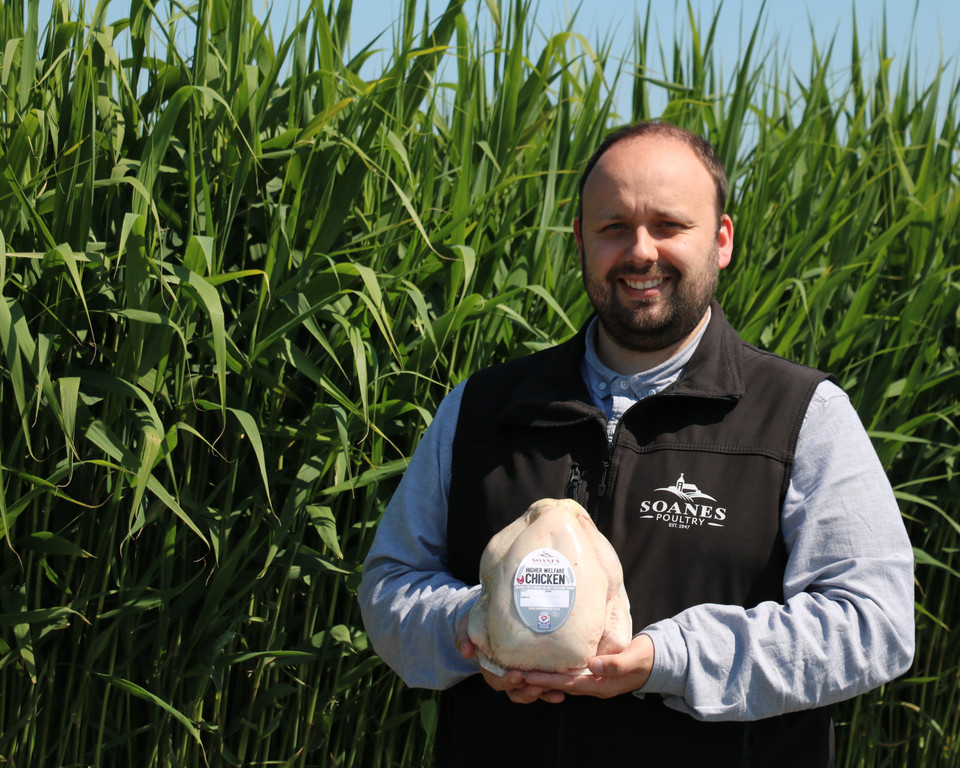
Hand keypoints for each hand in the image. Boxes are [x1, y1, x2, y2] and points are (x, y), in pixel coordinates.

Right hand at [455, 615, 565, 703]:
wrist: (494, 615)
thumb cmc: (480, 623)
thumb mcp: (467, 627)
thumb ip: (464, 638)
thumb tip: (465, 652)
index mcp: (491, 669)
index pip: (498, 682)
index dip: (507, 681)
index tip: (516, 675)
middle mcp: (507, 676)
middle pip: (517, 692)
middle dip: (528, 691)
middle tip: (538, 686)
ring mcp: (523, 676)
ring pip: (532, 692)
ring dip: (544, 694)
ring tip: (556, 691)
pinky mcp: (536, 670)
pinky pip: (545, 685)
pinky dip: (553, 690)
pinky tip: (563, 692)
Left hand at [522, 634, 654, 698]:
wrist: (655, 660)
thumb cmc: (645, 658)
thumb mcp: (634, 658)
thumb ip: (616, 663)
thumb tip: (593, 665)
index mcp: (602, 684)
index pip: (570, 683)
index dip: (549, 680)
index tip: (529, 676)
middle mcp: (595, 686)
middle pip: (563, 685)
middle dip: (541, 681)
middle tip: (517, 674)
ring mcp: (594, 681)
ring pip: (565, 682)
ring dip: (546, 678)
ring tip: (525, 672)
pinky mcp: (594, 673)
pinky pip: (572, 676)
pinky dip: (557, 673)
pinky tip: (547, 666)